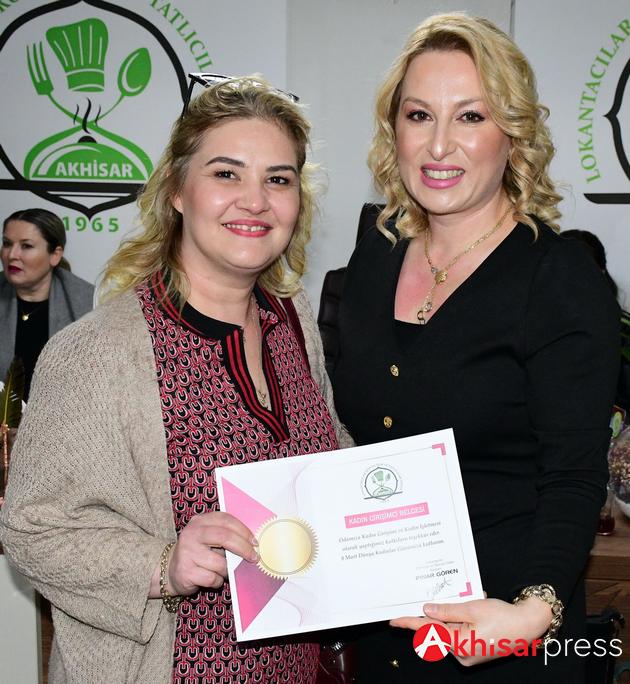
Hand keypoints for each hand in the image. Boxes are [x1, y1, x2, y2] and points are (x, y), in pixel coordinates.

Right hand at [167, 512, 257, 595]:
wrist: (170, 570)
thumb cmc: (197, 552)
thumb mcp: (208, 537)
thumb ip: (225, 535)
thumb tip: (252, 543)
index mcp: (200, 521)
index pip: (226, 520)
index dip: (243, 531)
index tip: (255, 542)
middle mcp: (191, 534)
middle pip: (225, 537)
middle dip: (244, 548)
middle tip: (254, 557)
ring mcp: (187, 552)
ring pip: (220, 563)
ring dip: (228, 570)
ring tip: (224, 571)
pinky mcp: (186, 572)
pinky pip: (212, 578)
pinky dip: (218, 581)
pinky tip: (213, 578)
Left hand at [391, 596, 551, 665]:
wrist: (528, 625)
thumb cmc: (502, 616)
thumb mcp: (472, 607)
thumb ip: (447, 609)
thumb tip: (426, 609)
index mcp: (459, 644)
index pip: (427, 631)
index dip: (410, 623)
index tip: (394, 620)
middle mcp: (462, 654)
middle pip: (440, 629)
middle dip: (442, 612)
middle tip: (453, 598)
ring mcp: (469, 654)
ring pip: (451, 629)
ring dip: (456, 614)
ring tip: (475, 601)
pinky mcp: (475, 650)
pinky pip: (461, 633)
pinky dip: (464, 620)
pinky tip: (477, 607)